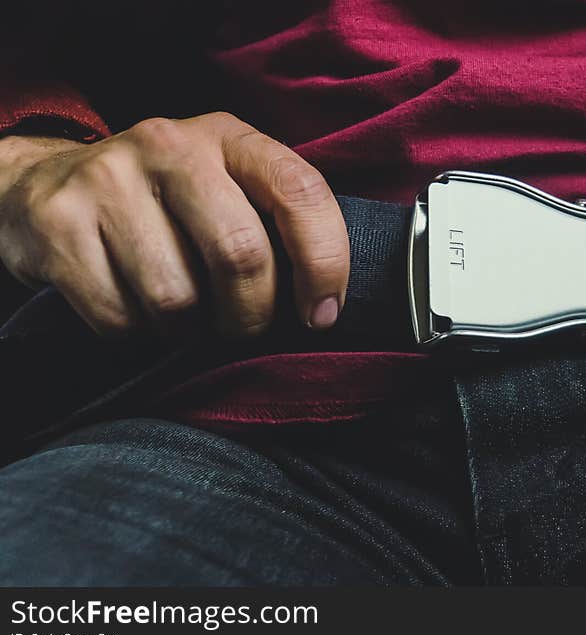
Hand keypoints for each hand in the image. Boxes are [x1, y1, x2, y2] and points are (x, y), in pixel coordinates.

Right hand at [0, 112, 349, 336]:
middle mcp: (169, 147)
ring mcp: (108, 180)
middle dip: (252, 315)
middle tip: (244, 327)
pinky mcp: (60, 223)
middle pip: (240, 254)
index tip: (322, 314)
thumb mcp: (227, 187)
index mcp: (227, 138)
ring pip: (178, 300)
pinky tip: (137, 311)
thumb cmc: (167, 203)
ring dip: (189, 330)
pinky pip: (120, 317)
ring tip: (183, 314)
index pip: (300, 191)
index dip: (325, 262)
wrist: (49, 184)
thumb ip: (276, 222)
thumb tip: (323, 305)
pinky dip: (138, 335)